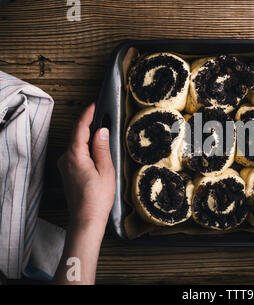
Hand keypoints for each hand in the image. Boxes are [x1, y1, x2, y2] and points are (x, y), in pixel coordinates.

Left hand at [57, 103, 115, 226]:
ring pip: (76, 145)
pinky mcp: (67, 172)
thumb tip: (101, 131)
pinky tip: (96, 150)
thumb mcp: (106, 170)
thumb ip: (102, 148)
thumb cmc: (97, 198)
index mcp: (75, 155)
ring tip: (102, 132)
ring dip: (88, 137)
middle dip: (88, 124)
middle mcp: (65, 159)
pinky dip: (85, 148)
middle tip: (101, 115)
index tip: (94, 104)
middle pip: (77, 135)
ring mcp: (64, 166)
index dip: (87, 114)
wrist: (86, 219)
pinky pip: (76, 154)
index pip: (80, 128)